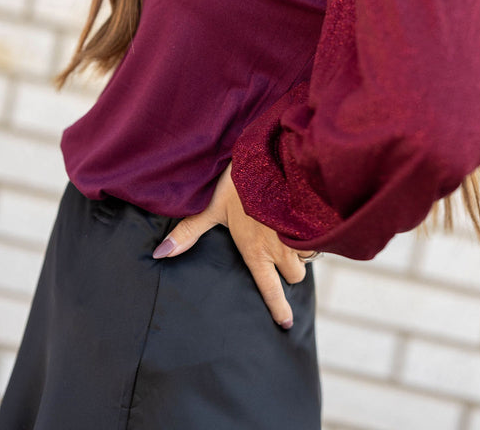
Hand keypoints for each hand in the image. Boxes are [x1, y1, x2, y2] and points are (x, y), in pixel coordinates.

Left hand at [152, 163, 314, 328]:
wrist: (271, 155)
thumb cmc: (239, 183)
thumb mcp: (211, 207)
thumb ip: (188, 232)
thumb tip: (160, 254)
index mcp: (256, 250)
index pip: (269, 289)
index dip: (278, 308)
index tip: (286, 324)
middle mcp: (281, 248)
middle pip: (295, 276)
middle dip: (289, 270)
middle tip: (278, 253)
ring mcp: (301, 234)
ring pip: (308, 257)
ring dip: (301, 251)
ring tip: (289, 234)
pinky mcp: (315, 219)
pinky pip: (319, 238)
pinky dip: (313, 234)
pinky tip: (304, 221)